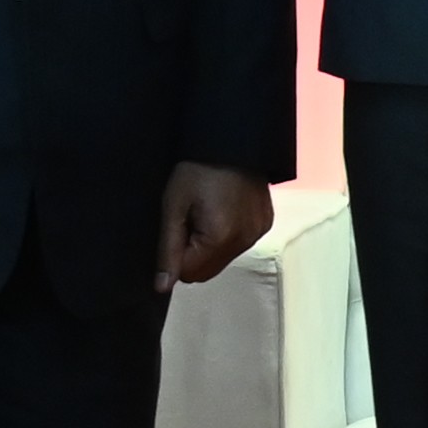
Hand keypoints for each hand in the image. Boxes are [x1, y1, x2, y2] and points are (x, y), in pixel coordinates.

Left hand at [160, 164, 274, 291]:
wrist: (232, 140)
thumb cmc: (197, 169)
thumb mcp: (173, 206)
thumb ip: (168, 249)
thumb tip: (162, 288)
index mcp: (220, 239)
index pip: (189, 274)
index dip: (176, 253)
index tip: (179, 224)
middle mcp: (245, 242)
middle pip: (207, 272)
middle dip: (193, 253)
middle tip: (191, 218)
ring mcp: (258, 233)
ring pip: (222, 259)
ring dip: (210, 245)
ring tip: (208, 210)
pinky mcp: (265, 224)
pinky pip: (239, 244)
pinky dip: (228, 235)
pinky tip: (224, 209)